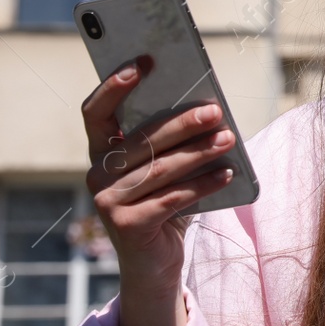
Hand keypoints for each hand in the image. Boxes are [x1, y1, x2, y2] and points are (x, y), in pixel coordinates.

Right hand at [81, 55, 237, 325]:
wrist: (157, 264)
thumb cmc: (167, 203)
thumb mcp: (167, 168)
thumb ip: (172, 141)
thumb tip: (207, 105)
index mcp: (101, 151)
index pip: (96, 111)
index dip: (114, 85)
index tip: (143, 61)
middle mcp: (96, 174)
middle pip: (140, 140)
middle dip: (180, 123)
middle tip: (215, 111)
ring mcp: (107, 202)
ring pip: (159, 169)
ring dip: (198, 152)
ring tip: (228, 138)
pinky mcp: (126, 226)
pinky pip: (172, 198)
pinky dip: (203, 184)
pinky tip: (228, 172)